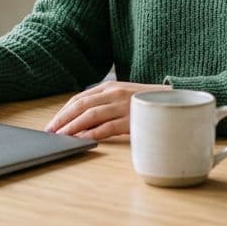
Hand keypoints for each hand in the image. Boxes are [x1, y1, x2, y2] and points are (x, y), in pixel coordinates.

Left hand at [44, 81, 169, 139]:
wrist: (176, 102)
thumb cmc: (146, 103)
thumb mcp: (124, 96)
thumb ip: (106, 102)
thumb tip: (82, 118)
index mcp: (110, 86)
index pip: (79, 98)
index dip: (63, 112)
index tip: (52, 124)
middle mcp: (114, 93)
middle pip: (80, 105)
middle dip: (62, 119)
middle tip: (50, 132)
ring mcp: (123, 105)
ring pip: (90, 115)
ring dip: (72, 127)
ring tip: (61, 137)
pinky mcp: (131, 119)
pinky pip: (106, 127)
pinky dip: (91, 133)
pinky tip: (81, 139)